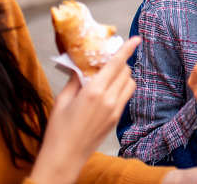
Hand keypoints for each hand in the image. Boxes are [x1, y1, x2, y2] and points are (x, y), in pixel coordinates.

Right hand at [29, 37, 140, 183]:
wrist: (65, 157)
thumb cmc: (59, 129)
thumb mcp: (63, 99)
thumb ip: (75, 79)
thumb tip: (80, 65)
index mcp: (94, 92)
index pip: (117, 65)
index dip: (128, 49)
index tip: (137, 39)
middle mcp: (109, 100)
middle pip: (126, 72)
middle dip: (121, 62)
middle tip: (107, 60)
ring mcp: (115, 111)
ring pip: (130, 84)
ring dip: (123, 76)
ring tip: (107, 76)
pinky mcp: (116, 120)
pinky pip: (125, 97)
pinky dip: (121, 88)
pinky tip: (106, 91)